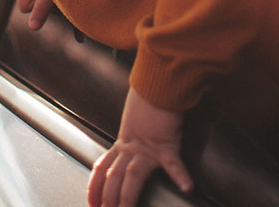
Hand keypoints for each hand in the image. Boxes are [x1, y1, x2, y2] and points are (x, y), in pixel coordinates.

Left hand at [87, 88, 191, 206]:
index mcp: (122, 144)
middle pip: (114, 177)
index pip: (101, 168)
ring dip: (128, 197)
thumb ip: (129, 138)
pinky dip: (181, 176)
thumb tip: (125, 152)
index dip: (94, 187)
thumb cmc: (149, 103)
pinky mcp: (167, 144)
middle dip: (108, 198)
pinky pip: (174, 163)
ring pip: (133, 176)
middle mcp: (131, 148)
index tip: (91, 202)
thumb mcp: (133, 123)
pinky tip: (187, 187)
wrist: (158, 84)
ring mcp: (149, 147)